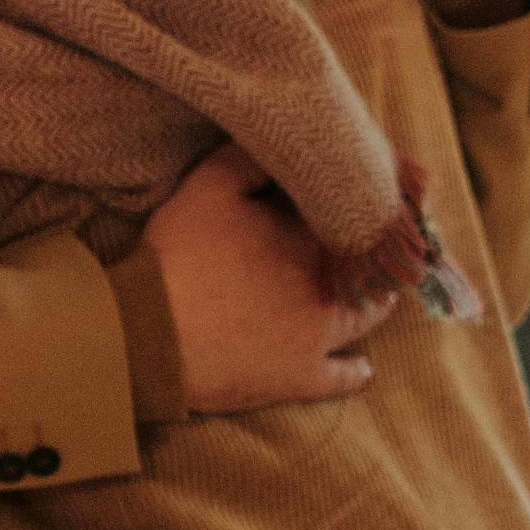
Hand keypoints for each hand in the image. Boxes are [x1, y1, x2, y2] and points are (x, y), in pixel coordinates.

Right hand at [144, 148, 397, 412]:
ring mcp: (320, 338)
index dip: (355, 206)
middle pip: (369, 266)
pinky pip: (342, 376)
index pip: (352, 215)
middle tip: (373, 246)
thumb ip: (251, 160)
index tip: (359, 200)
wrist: (153, 331)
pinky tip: (363, 366)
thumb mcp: (210, 186)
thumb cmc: (180, 255)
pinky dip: (356, 370)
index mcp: (313, 238)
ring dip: (373, 302)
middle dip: (372, 254)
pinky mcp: (301, 378)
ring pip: (366, 317)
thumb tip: (286, 151)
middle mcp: (329, 288)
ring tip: (376, 294)